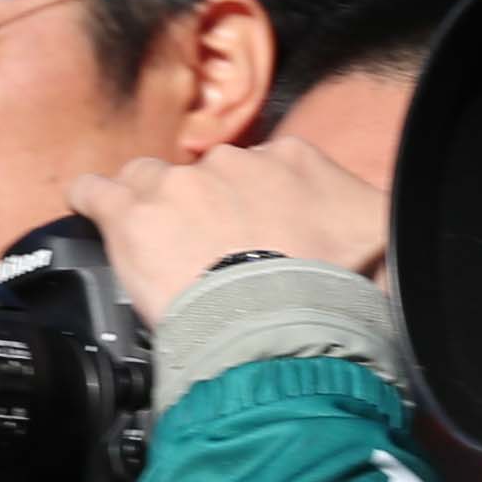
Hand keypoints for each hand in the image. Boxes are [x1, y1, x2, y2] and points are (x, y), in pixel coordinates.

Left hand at [67, 138, 389, 322]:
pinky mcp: (134, 216)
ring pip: (152, 181)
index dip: (257, 205)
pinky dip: (93, 200)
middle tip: (214, 256)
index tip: (259, 236)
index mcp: (293, 159)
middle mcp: (234, 162)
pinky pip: (99, 192)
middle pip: (207, 176)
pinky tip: (91, 211)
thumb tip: (390, 218)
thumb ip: (378, 217)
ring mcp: (179, 186)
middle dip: (207, 209)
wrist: (284, 321)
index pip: (265, 170)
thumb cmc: (334, 289)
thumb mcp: (381, 237)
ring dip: (152, 207)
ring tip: (155, 243)